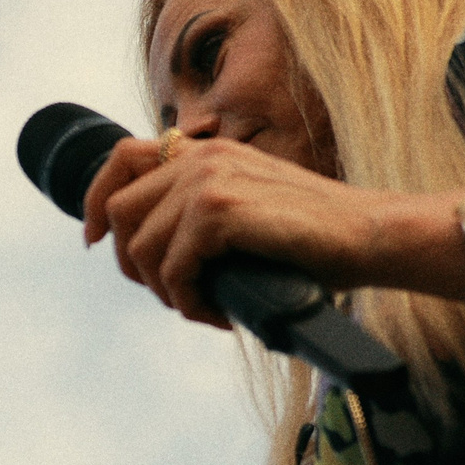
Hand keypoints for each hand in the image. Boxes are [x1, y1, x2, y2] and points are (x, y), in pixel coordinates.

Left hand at [80, 133, 418, 323]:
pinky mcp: (218, 209)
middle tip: (170, 295)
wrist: (371, 236)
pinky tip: (219, 314)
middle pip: (118, 210)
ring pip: (140, 246)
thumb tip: (149, 257)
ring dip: (164, 291)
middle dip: (130, 264)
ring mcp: (207, 178)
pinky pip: (172, 269)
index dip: (94, 199)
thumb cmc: (315, 239)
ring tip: (202, 308)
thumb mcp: (248, 214)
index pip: (121, 157)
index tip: (93, 240)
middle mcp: (201, 155)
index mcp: (206, 150)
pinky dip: (189, 302)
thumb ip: (202, 217)